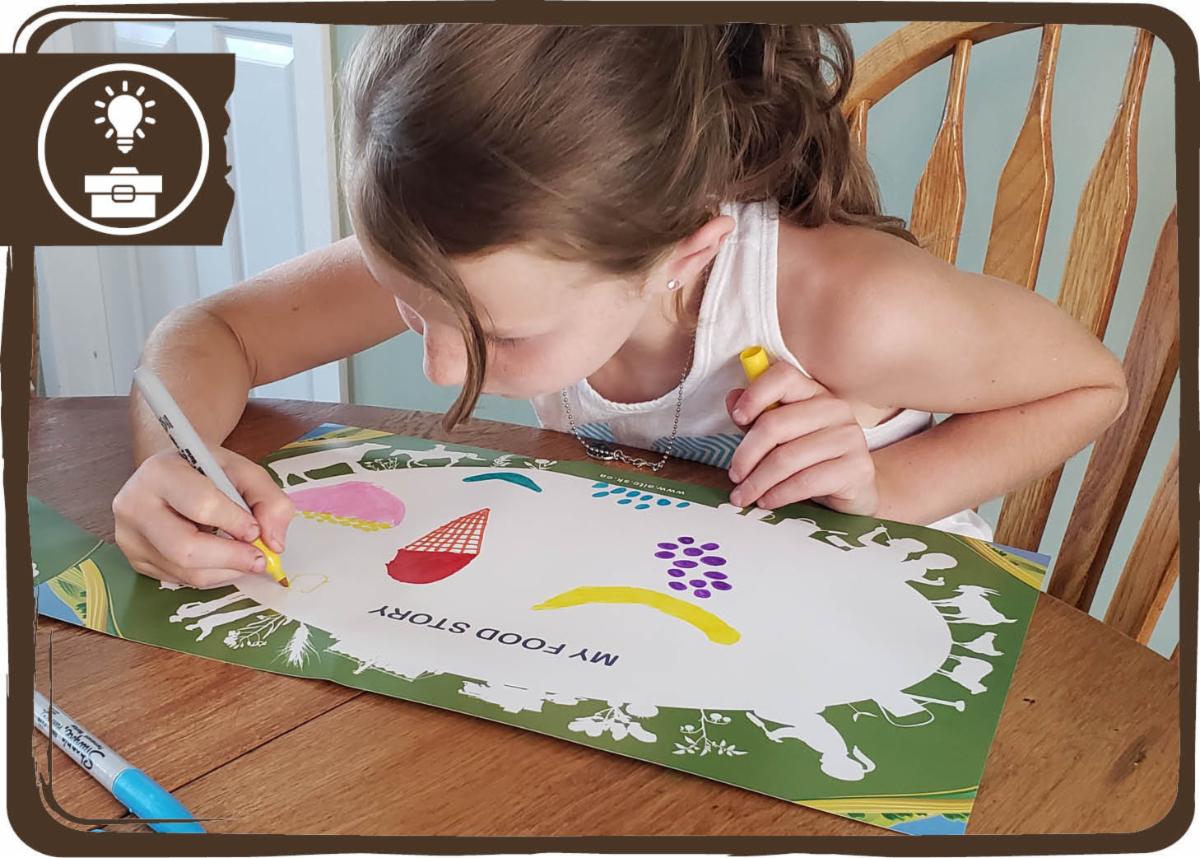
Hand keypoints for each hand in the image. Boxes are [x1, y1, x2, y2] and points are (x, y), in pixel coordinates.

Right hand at [113, 447, 294, 588]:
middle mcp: (133, 505)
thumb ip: (269, 500)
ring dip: (225, 570)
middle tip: (260, 559)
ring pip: (184, 571)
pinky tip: (222, 559)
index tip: (256, 530)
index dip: (235, 522)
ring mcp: (128, 536)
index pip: (200, 505)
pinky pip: (179, 580)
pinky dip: (211, 575)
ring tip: (245, 557)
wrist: (172, 474)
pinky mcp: (134, 559)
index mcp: (159, 472)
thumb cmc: (208, 470)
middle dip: (231, 558)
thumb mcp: (244, 471)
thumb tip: (274, 543)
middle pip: (185, 548)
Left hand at [725, 362, 878, 515]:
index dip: (755, 395)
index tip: (736, 418)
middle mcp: (835, 409)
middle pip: (776, 424)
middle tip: (734, 476)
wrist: (855, 491)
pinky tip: (767, 501)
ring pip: (787, 458)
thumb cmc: (813, 461)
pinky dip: (779, 495)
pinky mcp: (856, 468)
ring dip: (758, 481)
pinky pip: (805, 482)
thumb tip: (732, 399)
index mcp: (814, 393)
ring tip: (744, 496)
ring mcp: (850, 437)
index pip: (783, 377)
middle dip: (746, 454)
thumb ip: (757, 418)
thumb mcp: (782, 438)